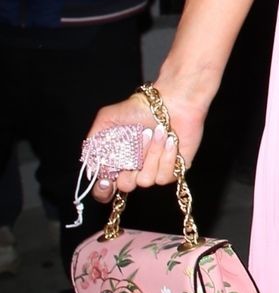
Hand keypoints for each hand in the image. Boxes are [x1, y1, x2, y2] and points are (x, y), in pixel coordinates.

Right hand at [83, 89, 206, 202]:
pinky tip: (170, 139)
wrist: (171, 101)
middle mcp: (134, 170)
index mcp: (117, 162)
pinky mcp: (173, 171)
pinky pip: (164, 176)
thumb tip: (91, 167)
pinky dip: (166, 156)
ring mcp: (153, 172)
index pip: (104, 189)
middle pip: (126, 186)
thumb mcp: (107, 119)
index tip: (106, 181)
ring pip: (145, 180)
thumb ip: (93, 142)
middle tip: (137, 139)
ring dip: (151, 153)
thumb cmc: (138, 109)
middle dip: (130, 164)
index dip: (103, 191)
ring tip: (157, 132)